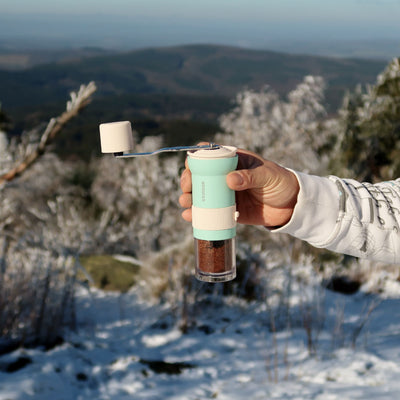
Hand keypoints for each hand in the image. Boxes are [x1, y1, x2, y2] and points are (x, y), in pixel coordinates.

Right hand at [179, 147, 299, 227]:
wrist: (291, 206)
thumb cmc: (281, 182)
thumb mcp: (268, 175)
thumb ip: (250, 177)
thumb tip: (230, 180)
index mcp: (234, 161)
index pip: (210, 154)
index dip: (196, 157)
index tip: (190, 165)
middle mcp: (225, 176)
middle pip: (200, 175)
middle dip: (188, 180)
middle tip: (187, 188)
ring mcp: (225, 194)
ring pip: (201, 194)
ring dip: (189, 198)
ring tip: (186, 203)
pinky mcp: (228, 210)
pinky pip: (210, 212)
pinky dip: (197, 215)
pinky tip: (190, 217)